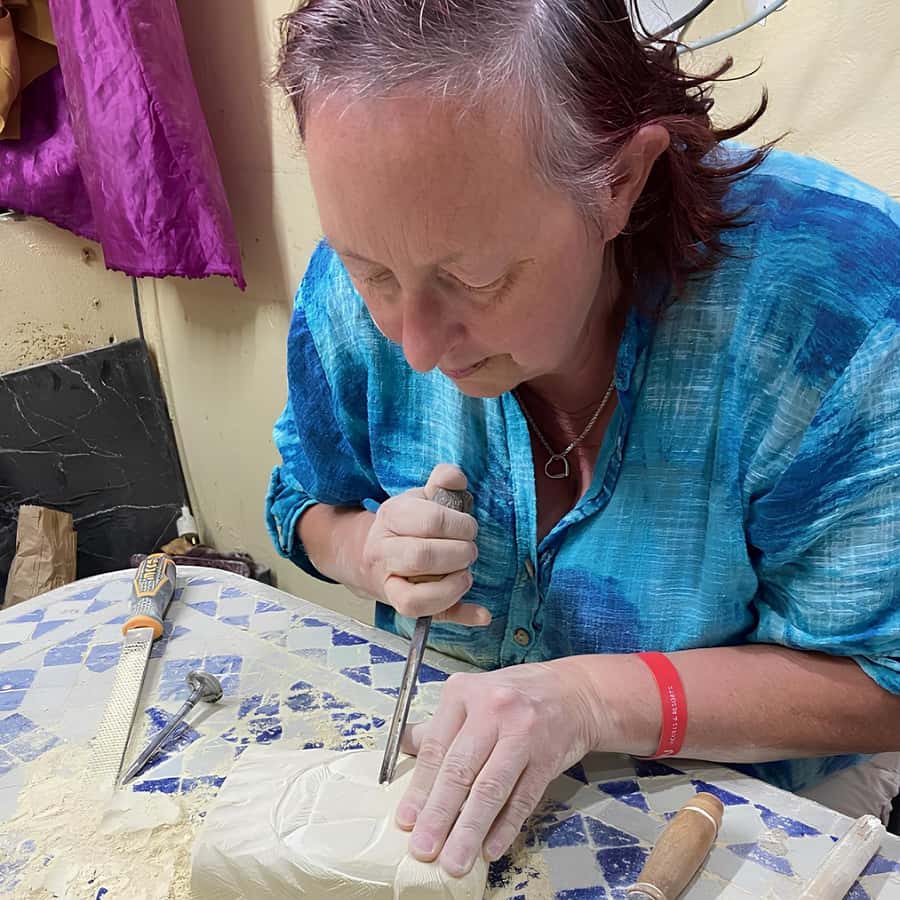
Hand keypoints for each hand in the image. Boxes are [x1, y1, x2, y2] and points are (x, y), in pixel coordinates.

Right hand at [361, 463, 488, 625]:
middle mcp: (383, 553)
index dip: (459, 525)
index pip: (429, 521)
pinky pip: (427, 618)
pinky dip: (460, 615)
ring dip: (452, 588)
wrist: (369, 555)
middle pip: (422, 557)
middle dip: (458, 554)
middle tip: (469, 550)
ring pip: (414, 598)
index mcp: (390, 517)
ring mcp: (389, 583)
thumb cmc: (405, 525)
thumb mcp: (421, 496)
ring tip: (465, 574)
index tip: (469, 527)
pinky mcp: (402, 606)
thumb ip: (442, 482)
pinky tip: (482, 612)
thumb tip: (455, 478)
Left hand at [396, 660, 602, 875]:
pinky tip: (489, 850)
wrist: (573, 692)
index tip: (406, 821)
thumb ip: (439, 726)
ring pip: (491, 788)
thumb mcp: (472, 697)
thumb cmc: (514, 697)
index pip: (436, 748)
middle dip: (439, 815)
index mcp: (464, 692)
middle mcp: (493, 709)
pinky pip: (522, 799)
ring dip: (470, 830)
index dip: (419, 789)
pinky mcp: (547, 758)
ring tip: (455, 860)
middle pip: (460, 769)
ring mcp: (523, 734)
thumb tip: (402, 746)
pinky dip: (504, 828)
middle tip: (424, 849)